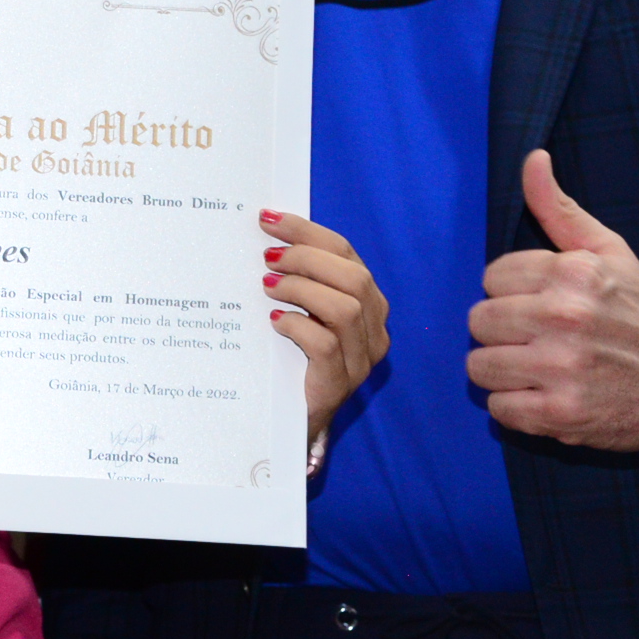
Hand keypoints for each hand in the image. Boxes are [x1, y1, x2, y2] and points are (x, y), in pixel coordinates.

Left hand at [257, 208, 389, 443]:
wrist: (291, 418)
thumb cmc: (292, 356)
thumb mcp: (300, 310)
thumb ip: (297, 278)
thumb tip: (266, 237)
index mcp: (367, 303)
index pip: (346, 254)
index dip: (308, 232)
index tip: (269, 219)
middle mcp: (373, 330)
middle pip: (354, 277)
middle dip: (306, 257)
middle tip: (267, 257)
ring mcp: (361, 360)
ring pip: (345, 308)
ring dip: (301, 289)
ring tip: (268, 287)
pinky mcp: (339, 384)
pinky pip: (327, 345)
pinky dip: (298, 325)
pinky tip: (275, 320)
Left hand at [469, 150, 638, 448]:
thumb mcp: (608, 251)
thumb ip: (560, 208)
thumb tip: (532, 159)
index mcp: (572, 273)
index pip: (492, 278)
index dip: (513, 292)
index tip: (540, 303)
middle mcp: (564, 317)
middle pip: (479, 321)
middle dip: (503, 331)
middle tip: (537, 338)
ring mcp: (561, 368)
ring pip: (480, 365)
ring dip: (504, 370)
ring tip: (538, 367)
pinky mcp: (560, 414)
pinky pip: (500, 408)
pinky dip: (516, 408)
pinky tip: (545, 396)